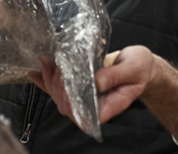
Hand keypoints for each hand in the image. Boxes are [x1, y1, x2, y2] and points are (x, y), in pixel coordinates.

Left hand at [27, 46, 156, 127]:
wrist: (140, 65)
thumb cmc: (140, 68)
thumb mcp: (133, 69)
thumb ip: (114, 76)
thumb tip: (96, 81)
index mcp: (109, 105)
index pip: (83, 115)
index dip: (70, 102)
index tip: (67, 81)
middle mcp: (94, 104)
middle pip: (67, 106)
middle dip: (57, 86)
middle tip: (58, 65)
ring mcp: (84, 97)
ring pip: (59, 97)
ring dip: (49, 80)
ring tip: (47, 61)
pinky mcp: (78, 86)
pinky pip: (58, 88)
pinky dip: (45, 80)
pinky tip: (36, 72)